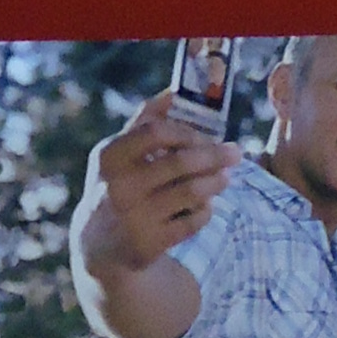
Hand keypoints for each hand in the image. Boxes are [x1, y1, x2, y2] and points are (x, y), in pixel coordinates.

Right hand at [73, 95, 240, 337]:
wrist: (100, 246)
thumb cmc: (117, 187)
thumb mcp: (119, 155)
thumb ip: (144, 122)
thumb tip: (174, 91)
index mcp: (110, 157)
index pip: (156, 132)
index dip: (187, 132)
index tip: (204, 136)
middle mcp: (119, 186)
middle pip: (181, 162)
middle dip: (215, 156)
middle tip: (236, 152)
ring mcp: (135, 216)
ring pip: (191, 192)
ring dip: (216, 182)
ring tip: (226, 177)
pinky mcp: (150, 243)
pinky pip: (191, 221)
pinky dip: (205, 211)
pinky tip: (207, 205)